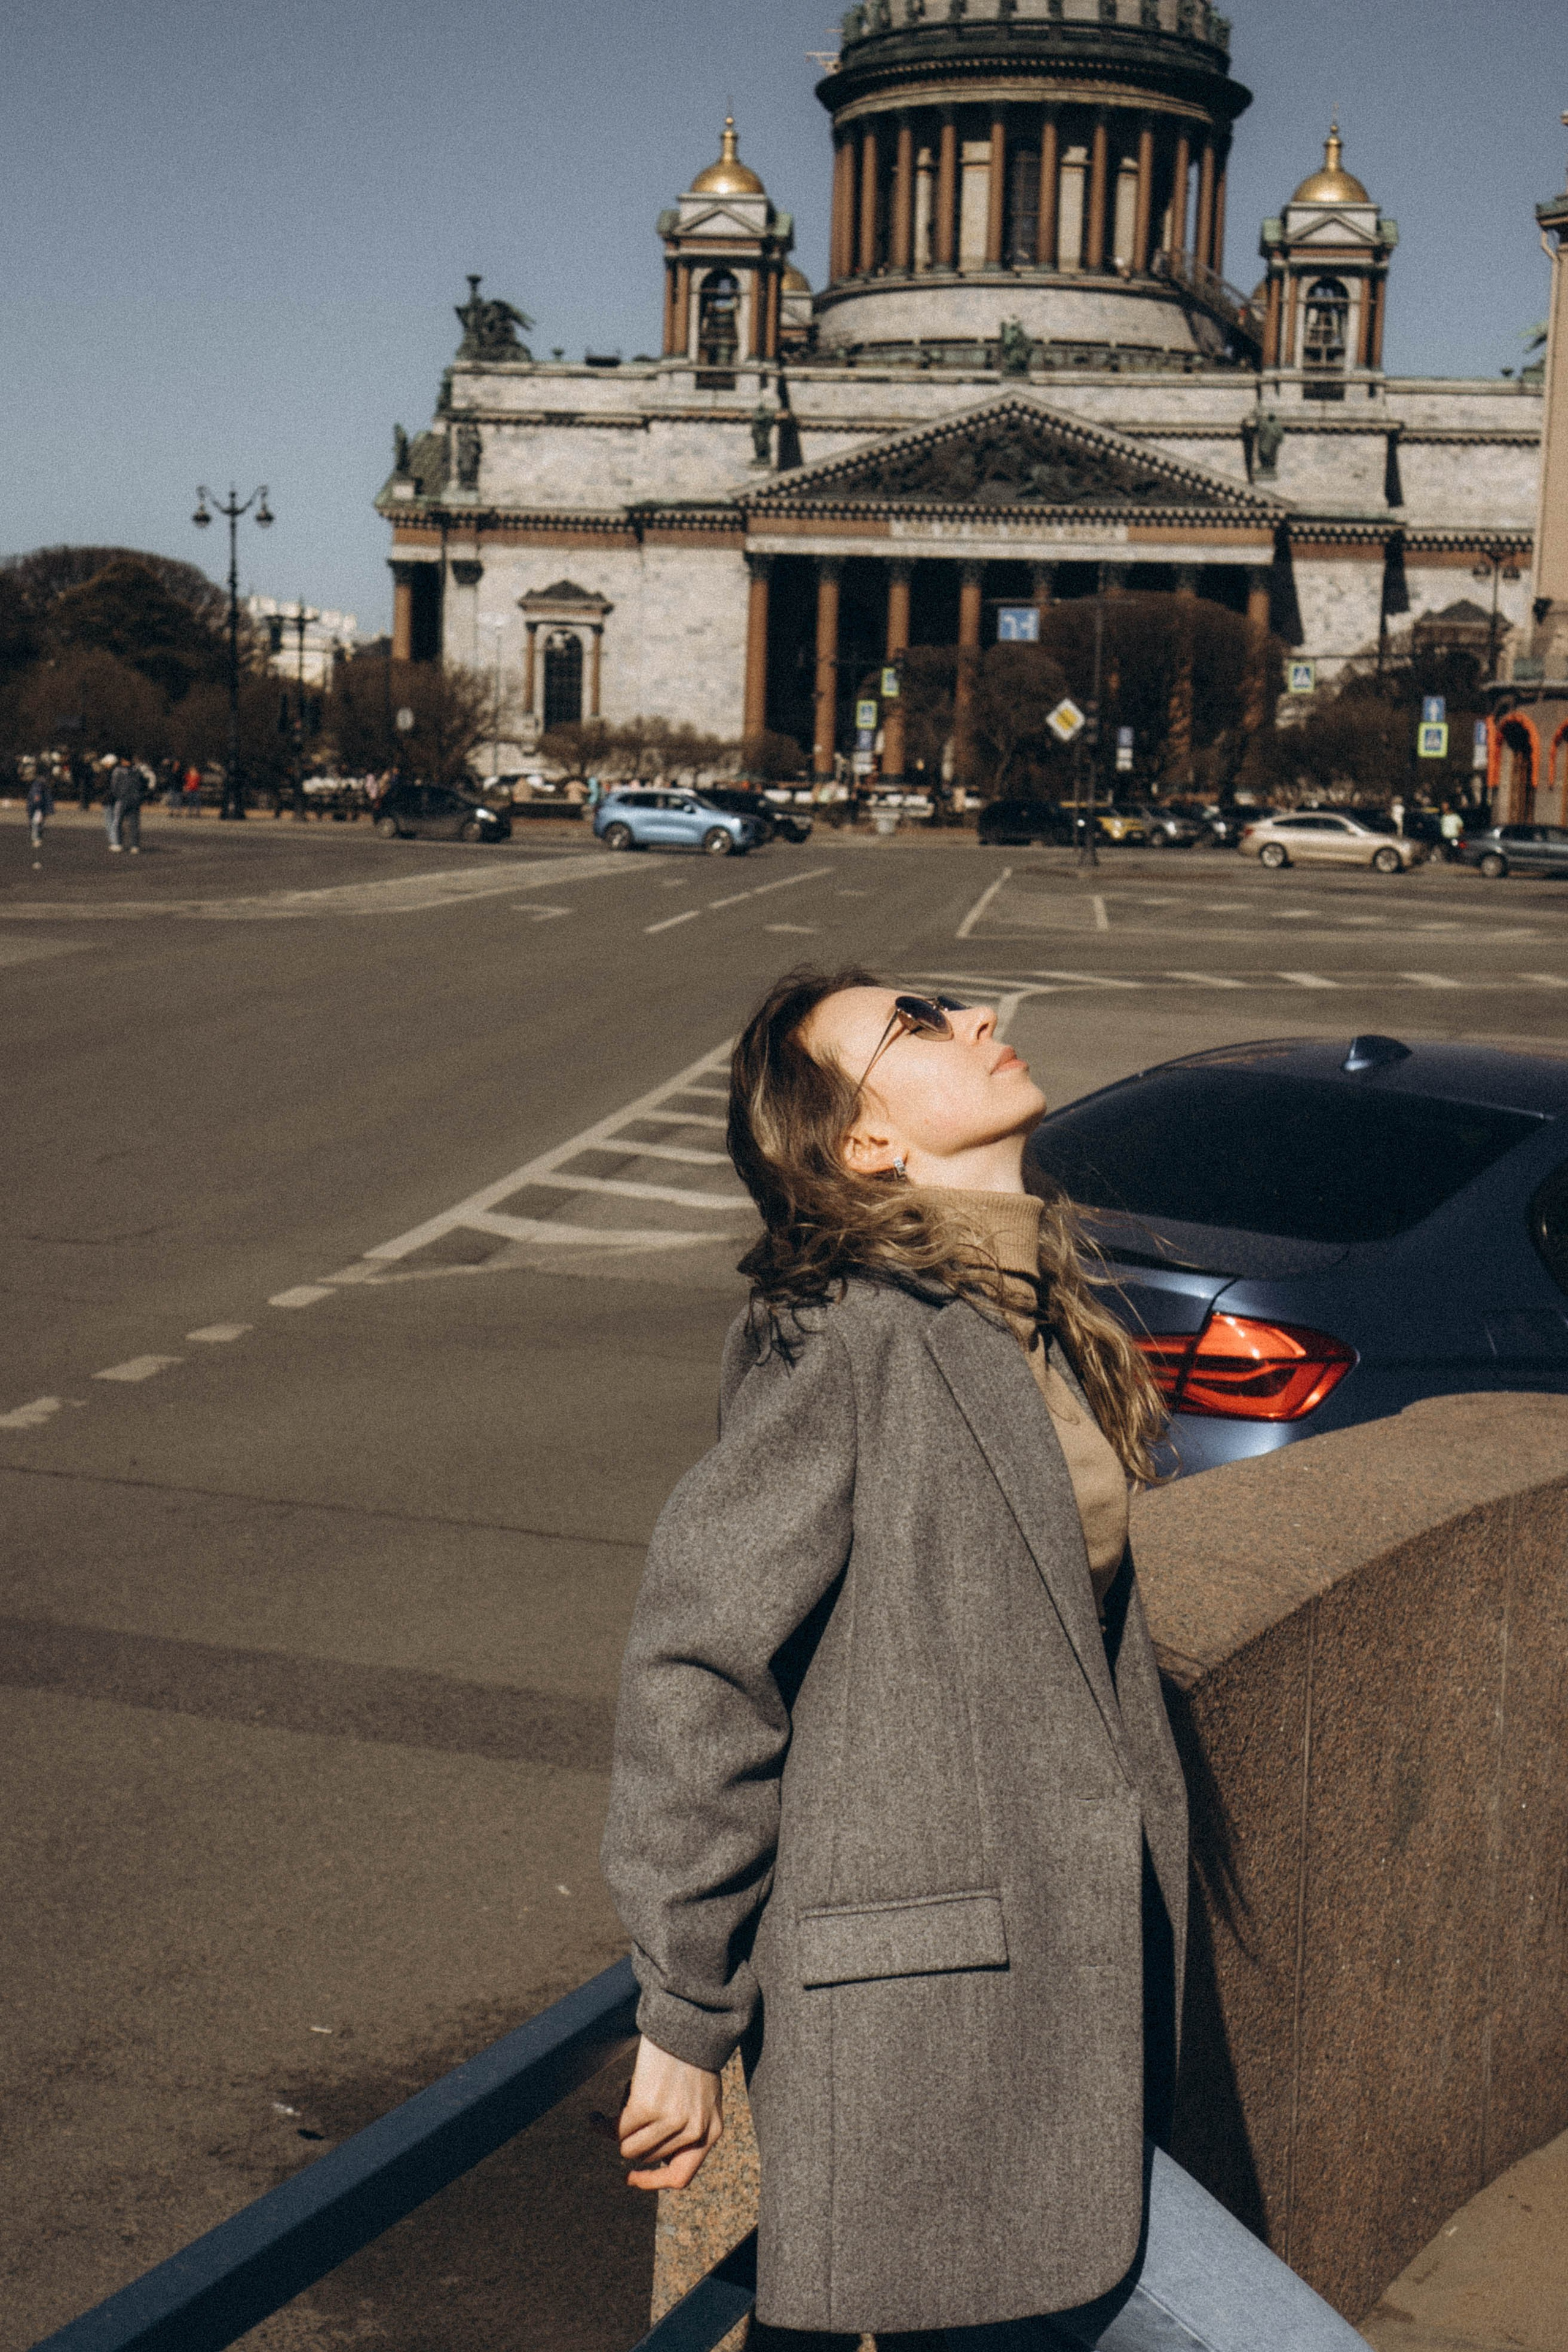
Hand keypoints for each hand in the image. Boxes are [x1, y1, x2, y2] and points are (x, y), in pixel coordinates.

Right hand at [613, 2035, 722, 2190]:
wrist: (689, 2019)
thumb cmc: (690, 2055)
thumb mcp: (699, 2097)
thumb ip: (684, 2126)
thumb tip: (646, 2156)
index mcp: (711, 2131)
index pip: (681, 2176)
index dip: (653, 2181)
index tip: (631, 2177)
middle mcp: (695, 2131)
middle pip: (648, 2158)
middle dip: (633, 2138)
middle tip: (624, 2114)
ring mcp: (672, 2121)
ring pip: (629, 2148)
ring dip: (619, 2128)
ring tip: (626, 2097)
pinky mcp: (648, 2107)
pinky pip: (618, 2129)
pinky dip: (607, 2121)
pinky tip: (604, 2109)